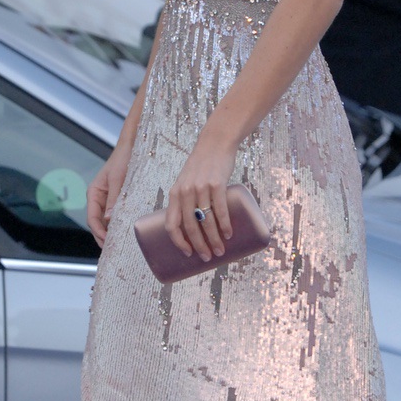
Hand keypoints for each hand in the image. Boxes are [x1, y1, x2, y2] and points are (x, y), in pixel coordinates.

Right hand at [86, 141, 132, 247]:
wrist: (132, 146)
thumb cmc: (124, 159)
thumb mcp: (119, 179)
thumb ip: (114, 199)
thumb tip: (109, 219)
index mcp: (94, 193)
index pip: (92, 218)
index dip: (98, 232)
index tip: (107, 242)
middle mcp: (98, 198)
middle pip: (97, 223)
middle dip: (102, 237)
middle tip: (113, 250)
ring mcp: (107, 199)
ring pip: (105, 221)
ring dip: (110, 232)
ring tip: (120, 245)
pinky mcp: (117, 199)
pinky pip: (114, 215)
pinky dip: (117, 225)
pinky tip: (125, 232)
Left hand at [165, 133, 236, 261]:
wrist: (215, 143)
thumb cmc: (202, 165)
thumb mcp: (186, 181)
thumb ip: (186, 199)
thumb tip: (194, 225)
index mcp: (175, 194)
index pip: (171, 224)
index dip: (178, 242)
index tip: (187, 253)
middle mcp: (185, 192)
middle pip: (190, 226)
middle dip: (199, 245)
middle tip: (207, 257)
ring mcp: (201, 188)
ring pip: (206, 221)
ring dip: (214, 239)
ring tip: (220, 250)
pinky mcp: (217, 184)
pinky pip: (220, 210)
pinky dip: (224, 225)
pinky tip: (228, 234)